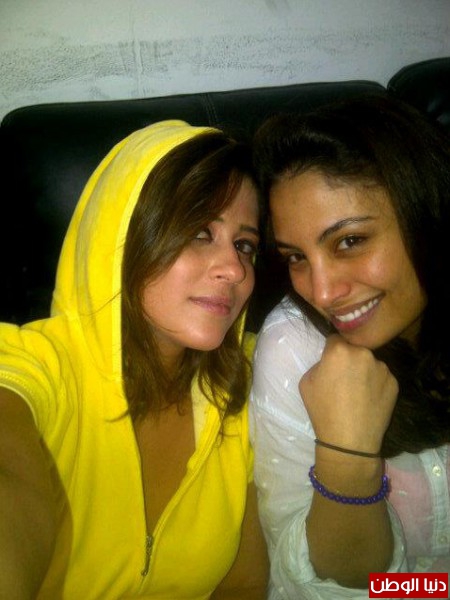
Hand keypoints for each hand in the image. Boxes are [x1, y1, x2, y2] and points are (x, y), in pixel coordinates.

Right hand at [299, 335, 397, 453]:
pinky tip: (369, 400)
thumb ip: (320, 364)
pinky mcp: (394, 382)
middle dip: (349, 360)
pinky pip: (381, 377)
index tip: (331, 363)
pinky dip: (376, 384)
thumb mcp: (306, 382)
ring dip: (364, 371)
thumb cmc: (323, 411)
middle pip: (354, 350)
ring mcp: (382, 367)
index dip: (331, 351)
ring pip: (370, 363)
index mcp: (339, 351)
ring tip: (359, 393)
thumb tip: (331, 362)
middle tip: (345, 380)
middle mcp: (364, 353)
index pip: (335, 339)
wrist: (349, 441)